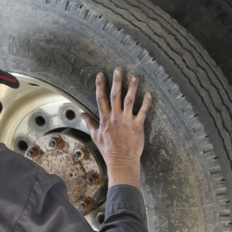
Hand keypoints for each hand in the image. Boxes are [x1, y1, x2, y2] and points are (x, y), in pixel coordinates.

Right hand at [82, 68, 151, 189]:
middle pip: (115, 96)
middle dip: (117, 81)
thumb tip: (82, 114)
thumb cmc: (109, 150)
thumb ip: (90, 123)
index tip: (101, 75)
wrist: (121, 162)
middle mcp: (115, 118)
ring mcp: (126, 122)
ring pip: (129, 100)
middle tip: (119, 69)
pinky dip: (147, 103)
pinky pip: (143, 112)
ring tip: (135, 76)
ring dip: (132, 87)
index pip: (100, 99)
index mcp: (105, 119)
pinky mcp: (137, 127)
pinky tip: (149, 93)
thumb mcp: (96, 136)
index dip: (100, 86)